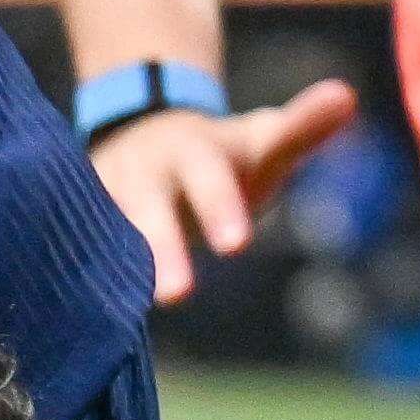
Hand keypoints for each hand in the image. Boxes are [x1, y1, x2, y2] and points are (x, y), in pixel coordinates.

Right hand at [92, 79, 362, 304]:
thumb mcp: (260, 140)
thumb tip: (346, 97)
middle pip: (151, 213)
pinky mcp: (78, 227)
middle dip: (163, 250)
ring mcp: (104, 201)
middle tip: (178, 295)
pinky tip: (75, 322)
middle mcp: (144, 175)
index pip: (211, 180)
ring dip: (111, 275)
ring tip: (124, 318)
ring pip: (104, 237)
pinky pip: (73, 256)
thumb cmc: (219, 158)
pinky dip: (72, 282)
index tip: (236, 245)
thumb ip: (301, 128)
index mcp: (193, 153)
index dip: (221, 208)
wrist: (144, 140)